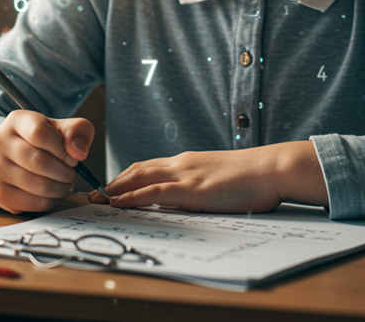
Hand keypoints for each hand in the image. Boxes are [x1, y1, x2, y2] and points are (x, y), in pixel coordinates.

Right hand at [0, 110, 94, 213]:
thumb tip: (78, 152)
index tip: (74, 158)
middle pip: (38, 161)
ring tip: (66, 183)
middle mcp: (0, 143)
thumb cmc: (47, 140)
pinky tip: (55, 193)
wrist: (18, 157)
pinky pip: (31, 203)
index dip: (62, 149)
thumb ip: (78, 131)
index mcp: (17, 120)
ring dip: (60, 187)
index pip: (40, 133)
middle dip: (64, 171)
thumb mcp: (65, 127)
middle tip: (72, 173)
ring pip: (36, 184)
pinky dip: (51, 201)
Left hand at [87, 142, 328, 212]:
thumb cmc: (251, 177)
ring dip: (116, 189)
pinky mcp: (193, 189)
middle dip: (114, 181)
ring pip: (141, 178)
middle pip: (139, 169)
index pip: (149, 166)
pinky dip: (133, 197)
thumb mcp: (219, 178)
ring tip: (96, 199)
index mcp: (189, 161)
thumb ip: (199, 185)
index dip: (127, 176)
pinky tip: (119, 202)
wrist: (271, 168)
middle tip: (94, 193)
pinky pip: (155, 192)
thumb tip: (186, 199)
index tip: (110, 186)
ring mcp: (186, 175)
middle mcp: (182, 163)